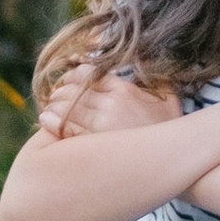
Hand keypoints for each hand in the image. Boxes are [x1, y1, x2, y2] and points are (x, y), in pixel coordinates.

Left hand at [38, 67, 180, 138]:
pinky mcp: (94, 145)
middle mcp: (111, 104)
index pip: (90, 74)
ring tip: (49, 106)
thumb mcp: (168, 96)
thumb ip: (154, 79)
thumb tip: (143, 63)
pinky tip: (46, 120)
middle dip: (62, 90)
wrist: (173, 158)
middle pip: (75, 90)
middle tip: (55, 94)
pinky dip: (54, 122)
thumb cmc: (171, 128)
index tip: (69, 78)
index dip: (75, 75)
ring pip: (68, 108)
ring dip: (54, 104)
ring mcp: (101, 125)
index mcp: (124, 90)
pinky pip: (67, 129)